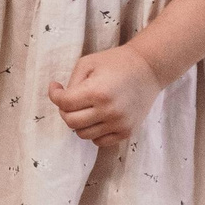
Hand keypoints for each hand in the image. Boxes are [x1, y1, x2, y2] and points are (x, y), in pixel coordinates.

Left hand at [48, 45, 162, 146]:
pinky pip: (99, 141)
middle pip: (71, 122)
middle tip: (70, 100)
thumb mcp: (88, 63)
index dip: (55, 95)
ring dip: (79, 122)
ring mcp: (119, 123)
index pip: (64, 104)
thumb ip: (71, 82)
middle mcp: (108, 111)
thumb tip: (60, 99)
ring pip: (83, 134)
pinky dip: (93, 131)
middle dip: (65, 110)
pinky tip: (97, 117)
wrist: (149, 69)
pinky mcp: (127, 131)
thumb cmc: (116, 62)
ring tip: (85, 108)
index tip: (56, 87)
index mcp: (97, 92)